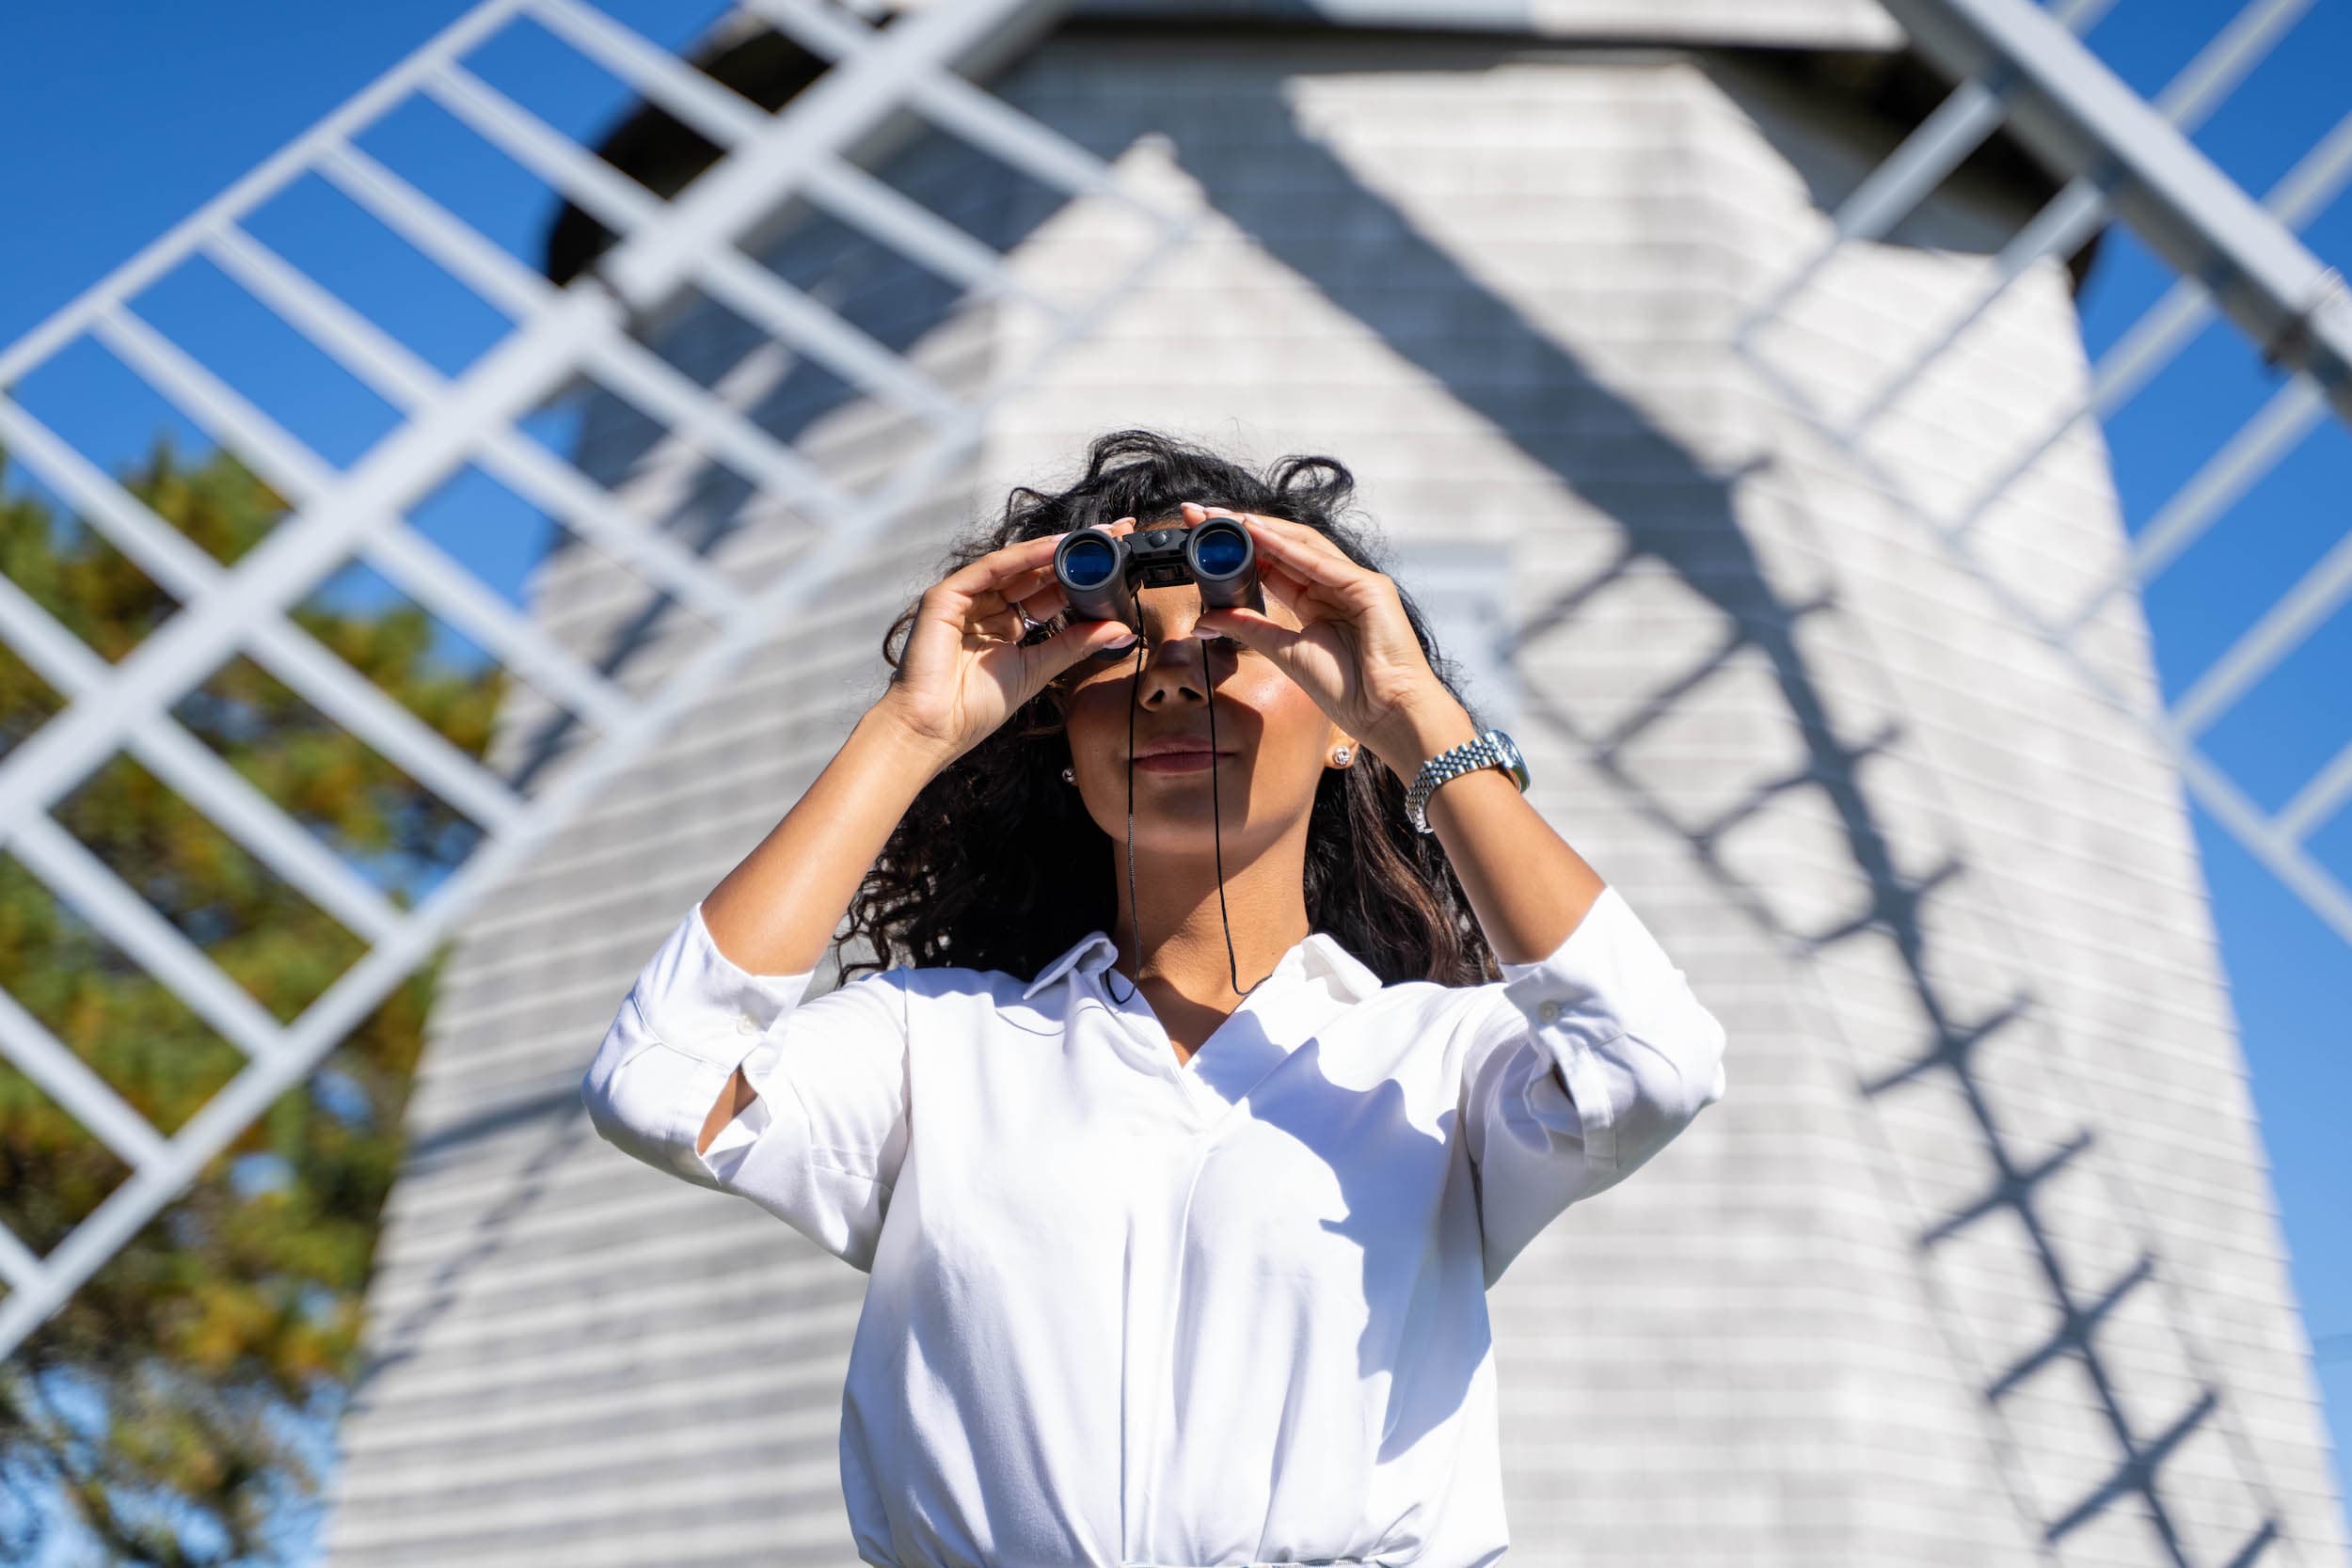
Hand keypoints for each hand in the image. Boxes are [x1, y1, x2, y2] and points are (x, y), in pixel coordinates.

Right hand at [873, 531, 1140, 764]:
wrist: (933, 729)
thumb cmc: (974, 708)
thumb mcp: (1038, 670)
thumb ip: (1076, 645)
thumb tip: (1122, 629)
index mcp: (1007, 626)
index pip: (1049, 593)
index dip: (1082, 577)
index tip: (1118, 562)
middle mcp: (987, 607)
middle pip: (1036, 573)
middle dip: (1075, 554)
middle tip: (1115, 535)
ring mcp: (966, 598)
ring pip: (1016, 565)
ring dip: (1055, 549)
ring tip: (1093, 537)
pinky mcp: (947, 596)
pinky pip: (991, 569)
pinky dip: (1023, 557)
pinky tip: (1055, 548)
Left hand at [1181, 503, 1470, 771]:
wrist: (1386, 714)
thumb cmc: (1348, 691)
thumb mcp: (1286, 653)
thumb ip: (1250, 630)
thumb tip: (1204, 620)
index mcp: (1317, 600)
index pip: (1271, 564)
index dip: (1236, 547)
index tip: (1199, 535)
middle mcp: (1335, 584)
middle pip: (1282, 546)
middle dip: (1240, 529)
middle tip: (1198, 514)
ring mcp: (1354, 582)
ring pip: (1301, 544)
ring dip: (1258, 528)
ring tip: (1220, 517)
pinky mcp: (1369, 587)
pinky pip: (1320, 562)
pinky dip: (1285, 546)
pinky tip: (1255, 534)